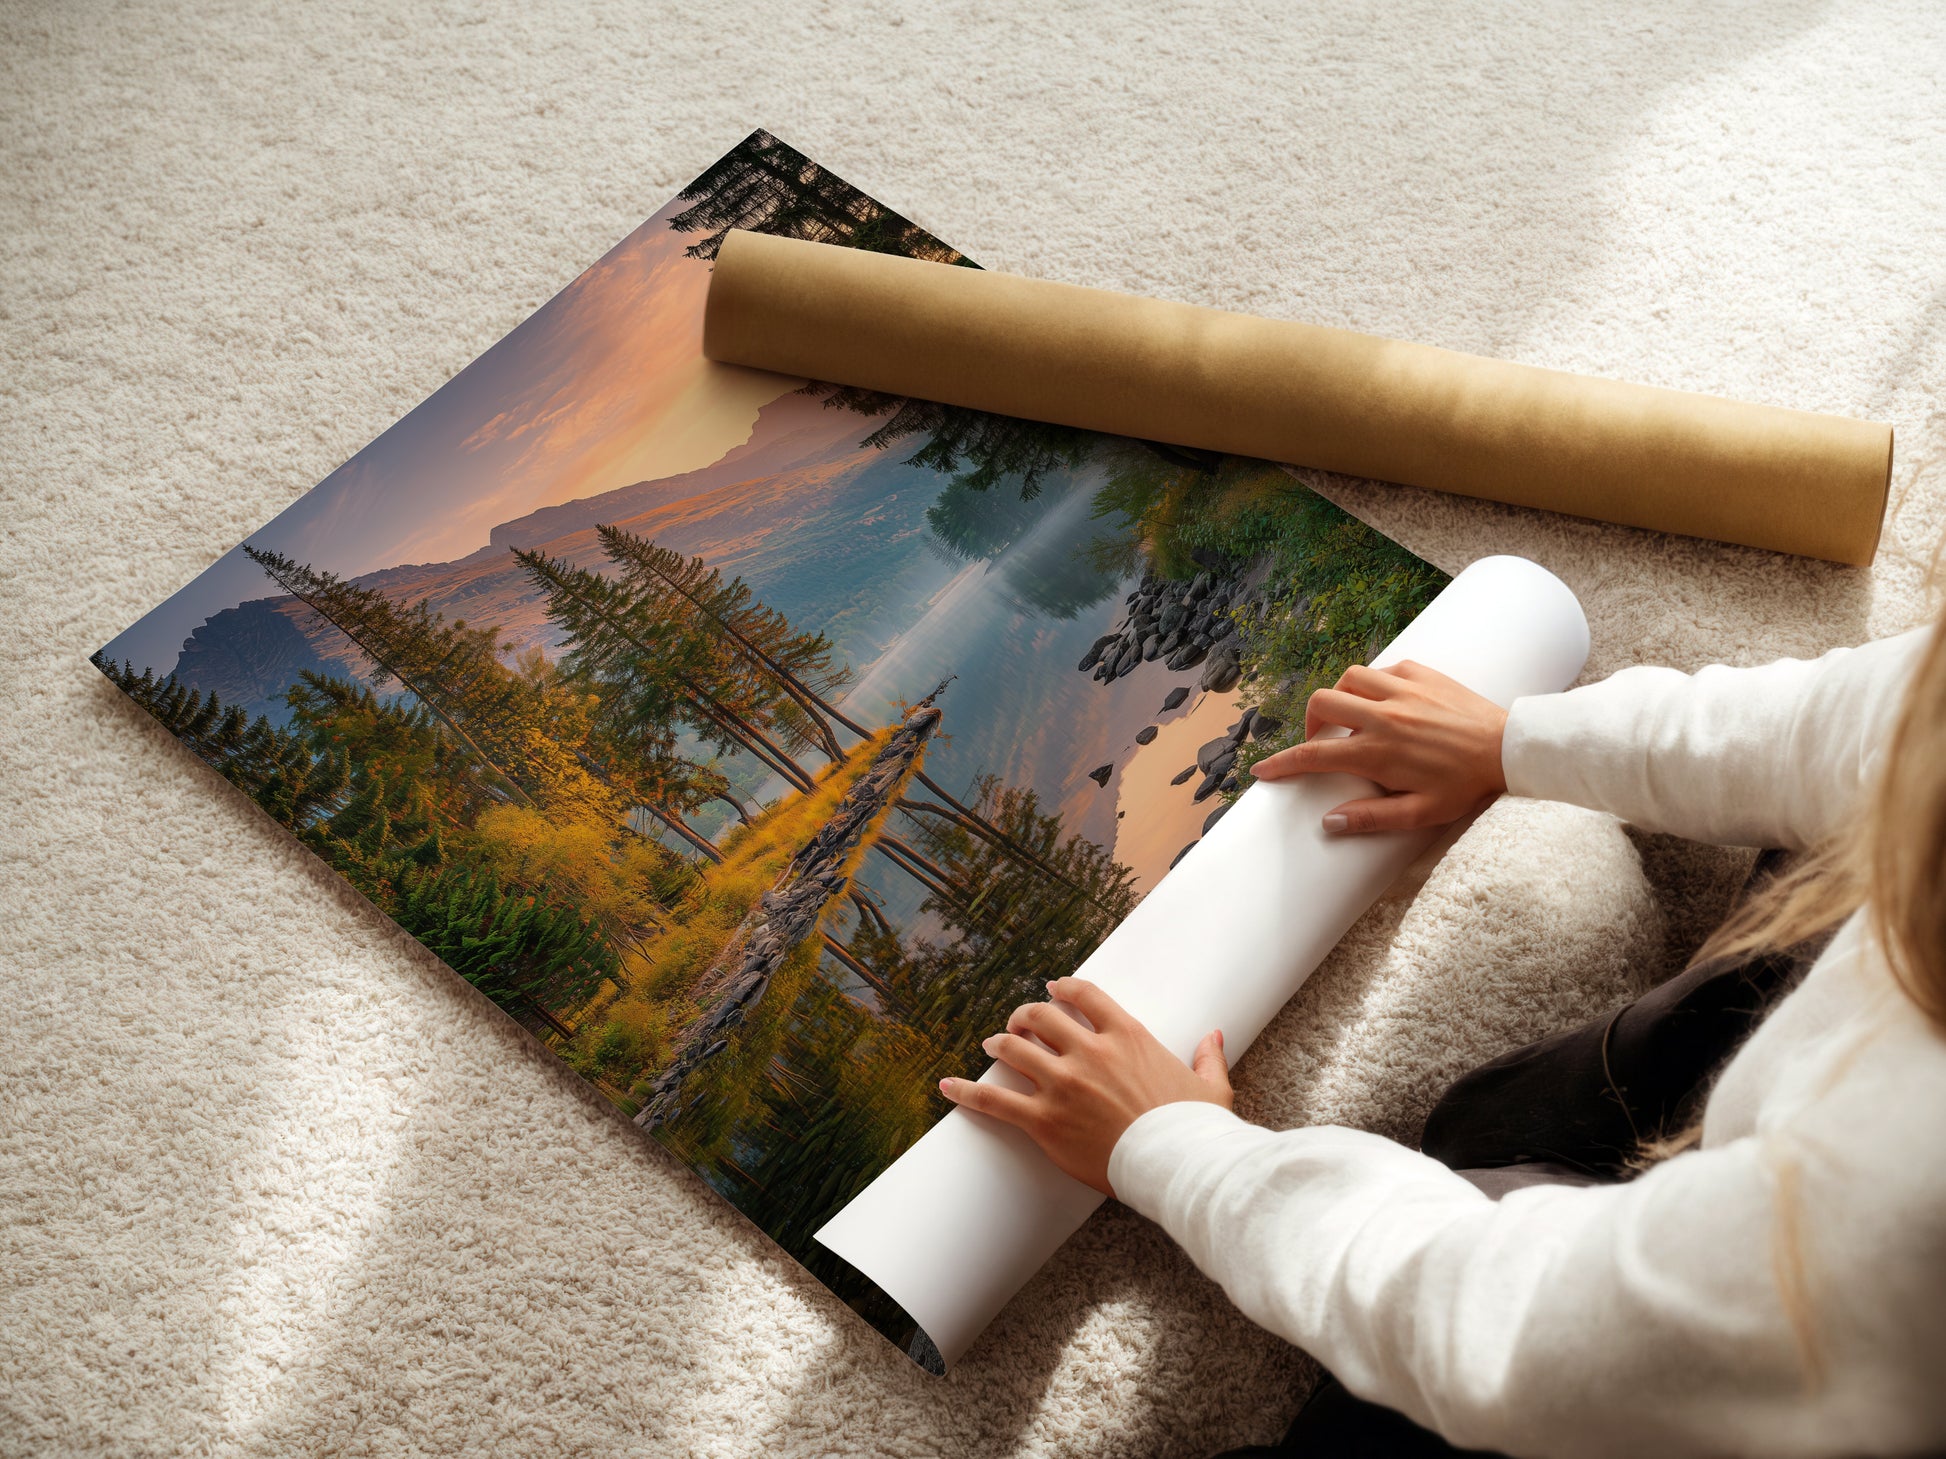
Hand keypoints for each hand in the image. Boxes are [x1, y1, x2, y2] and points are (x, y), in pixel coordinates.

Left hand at [938, 977, 1231, 1196]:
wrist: (1178, 1166)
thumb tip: (1214, 1036)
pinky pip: (995, 1100)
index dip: (1062, 988)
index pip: (1084, 995)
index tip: (1051, 989)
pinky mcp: (1045, 1120)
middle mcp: (1090, 1052)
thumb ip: (1208, 1057)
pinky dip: (967, 1092)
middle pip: (1041, 1017)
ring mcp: (1063, 1084)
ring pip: (1014, 1049)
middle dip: (1024, 1016)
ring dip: (999, 1044)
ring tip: (991, 1045)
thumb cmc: (1195, 1129)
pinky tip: (947, 1086)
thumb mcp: (1210, 1087)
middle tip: (1017, 1023)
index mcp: (1127, 1036)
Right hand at [1250, 660, 1507, 834]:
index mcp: (1378, 752)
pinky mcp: (1422, 673)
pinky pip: (1383, 669)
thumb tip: (1329, 822)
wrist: (1509, 749)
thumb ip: (1372, 818)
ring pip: (1348, 678)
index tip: (1262, 771)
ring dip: (1340, 697)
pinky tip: (1385, 701)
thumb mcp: (1421, 813)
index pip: (1314, 756)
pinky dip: (1374, 683)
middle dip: (1310, 723)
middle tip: (1321, 742)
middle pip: (1322, 704)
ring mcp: (1402, 690)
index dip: (1282, 763)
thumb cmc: (1466, 785)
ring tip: (1351, 718)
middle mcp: (1383, 716)